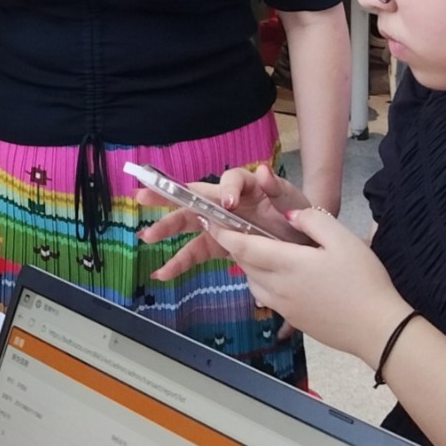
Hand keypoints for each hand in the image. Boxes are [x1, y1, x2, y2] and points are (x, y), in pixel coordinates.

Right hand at [140, 164, 314, 281]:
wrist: (303, 242)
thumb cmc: (295, 213)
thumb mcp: (292, 200)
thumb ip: (277, 187)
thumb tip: (264, 172)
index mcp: (246, 185)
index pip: (231, 179)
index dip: (227, 188)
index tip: (229, 203)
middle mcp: (227, 201)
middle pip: (194, 196)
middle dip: (168, 197)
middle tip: (142, 196)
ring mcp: (220, 223)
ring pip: (189, 223)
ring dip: (166, 229)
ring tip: (146, 237)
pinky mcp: (219, 243)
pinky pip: (195, 251)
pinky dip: (178, 262)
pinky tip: (162, 273)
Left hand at [211, 205, 411, 358]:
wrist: (376, 328)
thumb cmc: (363, 280)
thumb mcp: (343, 239)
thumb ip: (312, 221)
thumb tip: (287, 217)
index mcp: (288, 264)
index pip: (243, 246)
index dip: (223, 232)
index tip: (209, 219)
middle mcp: (278, 287)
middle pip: (244, 264)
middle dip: (235, 246)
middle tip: (233, 229)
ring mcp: (284, 306)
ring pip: (253, 281)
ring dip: (249, 265)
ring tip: (259, 251)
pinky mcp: (293, 319)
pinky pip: (266, 296)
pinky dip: (263, 281)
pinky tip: (281, 276)